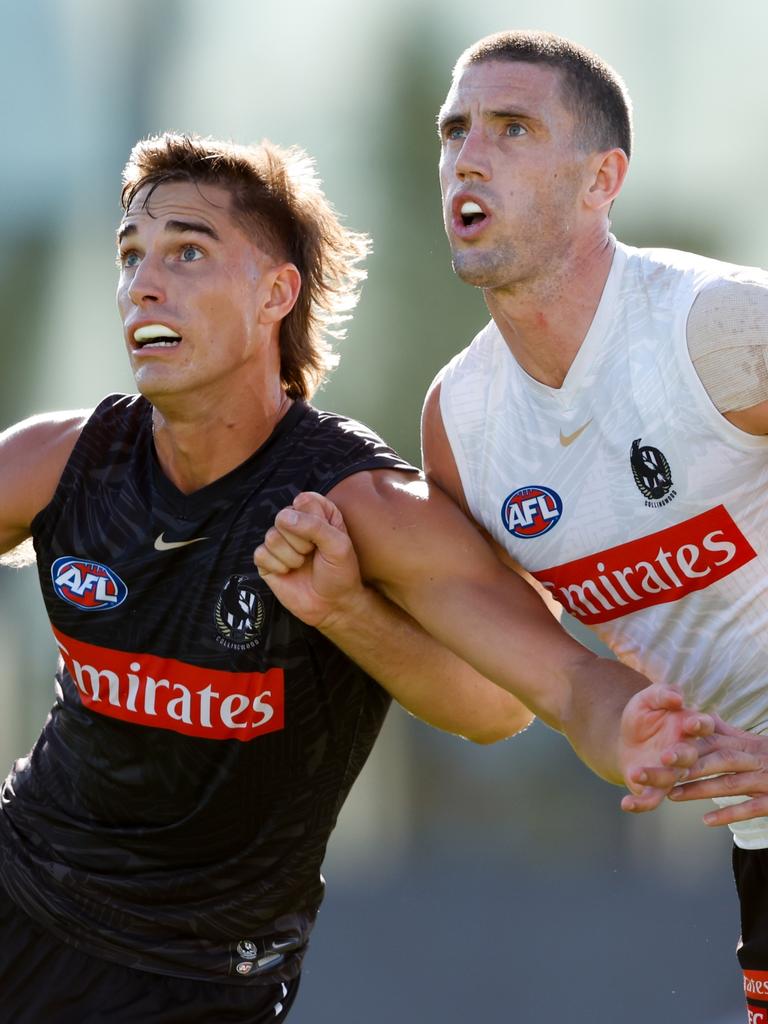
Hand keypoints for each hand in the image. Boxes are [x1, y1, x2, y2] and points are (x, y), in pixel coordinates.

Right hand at [253, 491, 364, 628]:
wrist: (333, 605)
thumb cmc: (340, 573)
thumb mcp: (338, 545)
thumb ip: (315, 526)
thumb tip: (283, 517)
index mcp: (317, 512)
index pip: (303, 501)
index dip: (314, 521)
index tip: (326, 538)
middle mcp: (296, 523)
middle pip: (283, 517)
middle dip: (301, 542)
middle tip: (313, 554)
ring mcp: (279, 542)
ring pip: (271, 537)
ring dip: (291, 557)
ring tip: (302, 565)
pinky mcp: (266, 560)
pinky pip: (260, 554)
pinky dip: (278, 567)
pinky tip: (289, 572)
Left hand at [618, 684, 714, 813]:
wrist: (627, 739)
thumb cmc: (644, 715)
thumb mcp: (649, 698)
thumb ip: (663, 693)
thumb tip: (678, 697)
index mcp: (690, 728)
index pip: (704, 726)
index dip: (701, 725)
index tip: (693, 723)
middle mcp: (687, 753)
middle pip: (690, 757)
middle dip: (681, 756)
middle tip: (667, 755)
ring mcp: (673, 774)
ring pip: (669, 779)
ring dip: (655, 777)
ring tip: (636, 772)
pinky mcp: (656, 789)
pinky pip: (651, 800)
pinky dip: (639, 804)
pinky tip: (626, 803)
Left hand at [665, 716, 767, 825]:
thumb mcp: (753, 741)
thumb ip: (727, 732)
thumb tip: (702, 717)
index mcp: (748, 743)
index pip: (715, 741)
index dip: (689, 745)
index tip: (661, 751)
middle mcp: (756, 758)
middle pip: (719, 759)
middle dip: (689, 764)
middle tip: (661, 770)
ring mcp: (766, 779)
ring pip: (730, 783)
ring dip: (700, 790)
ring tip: (673, 796)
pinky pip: (752, 807)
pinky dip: (729, 813)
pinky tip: (706, 821)